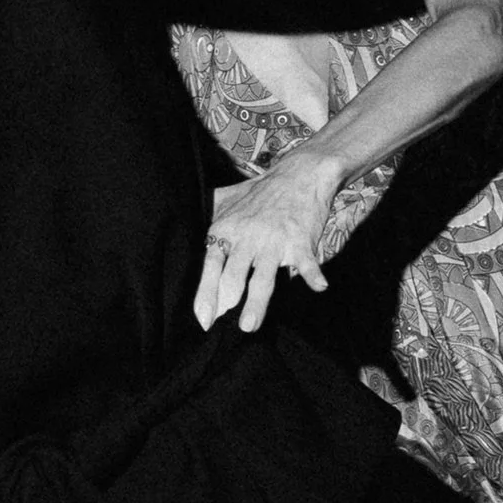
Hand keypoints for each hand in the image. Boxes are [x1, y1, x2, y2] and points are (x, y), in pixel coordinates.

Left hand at [193, 153, 341, 334]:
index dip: (205, 291)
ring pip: (263, 277)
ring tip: (249, 326)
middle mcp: (248, 238)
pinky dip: (313, 275)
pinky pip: (306, 262)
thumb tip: (184, 219)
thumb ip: (208, 213)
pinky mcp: (300, 241)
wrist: (299, 175)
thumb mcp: (227, 198)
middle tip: (221, 328)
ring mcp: (274, 241)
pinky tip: (319, 287)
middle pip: (233, 275)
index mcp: (227, 230)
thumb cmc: (261, 192)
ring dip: (256, 303)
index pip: (211, 264)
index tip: (202, 317)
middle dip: (226, 302)